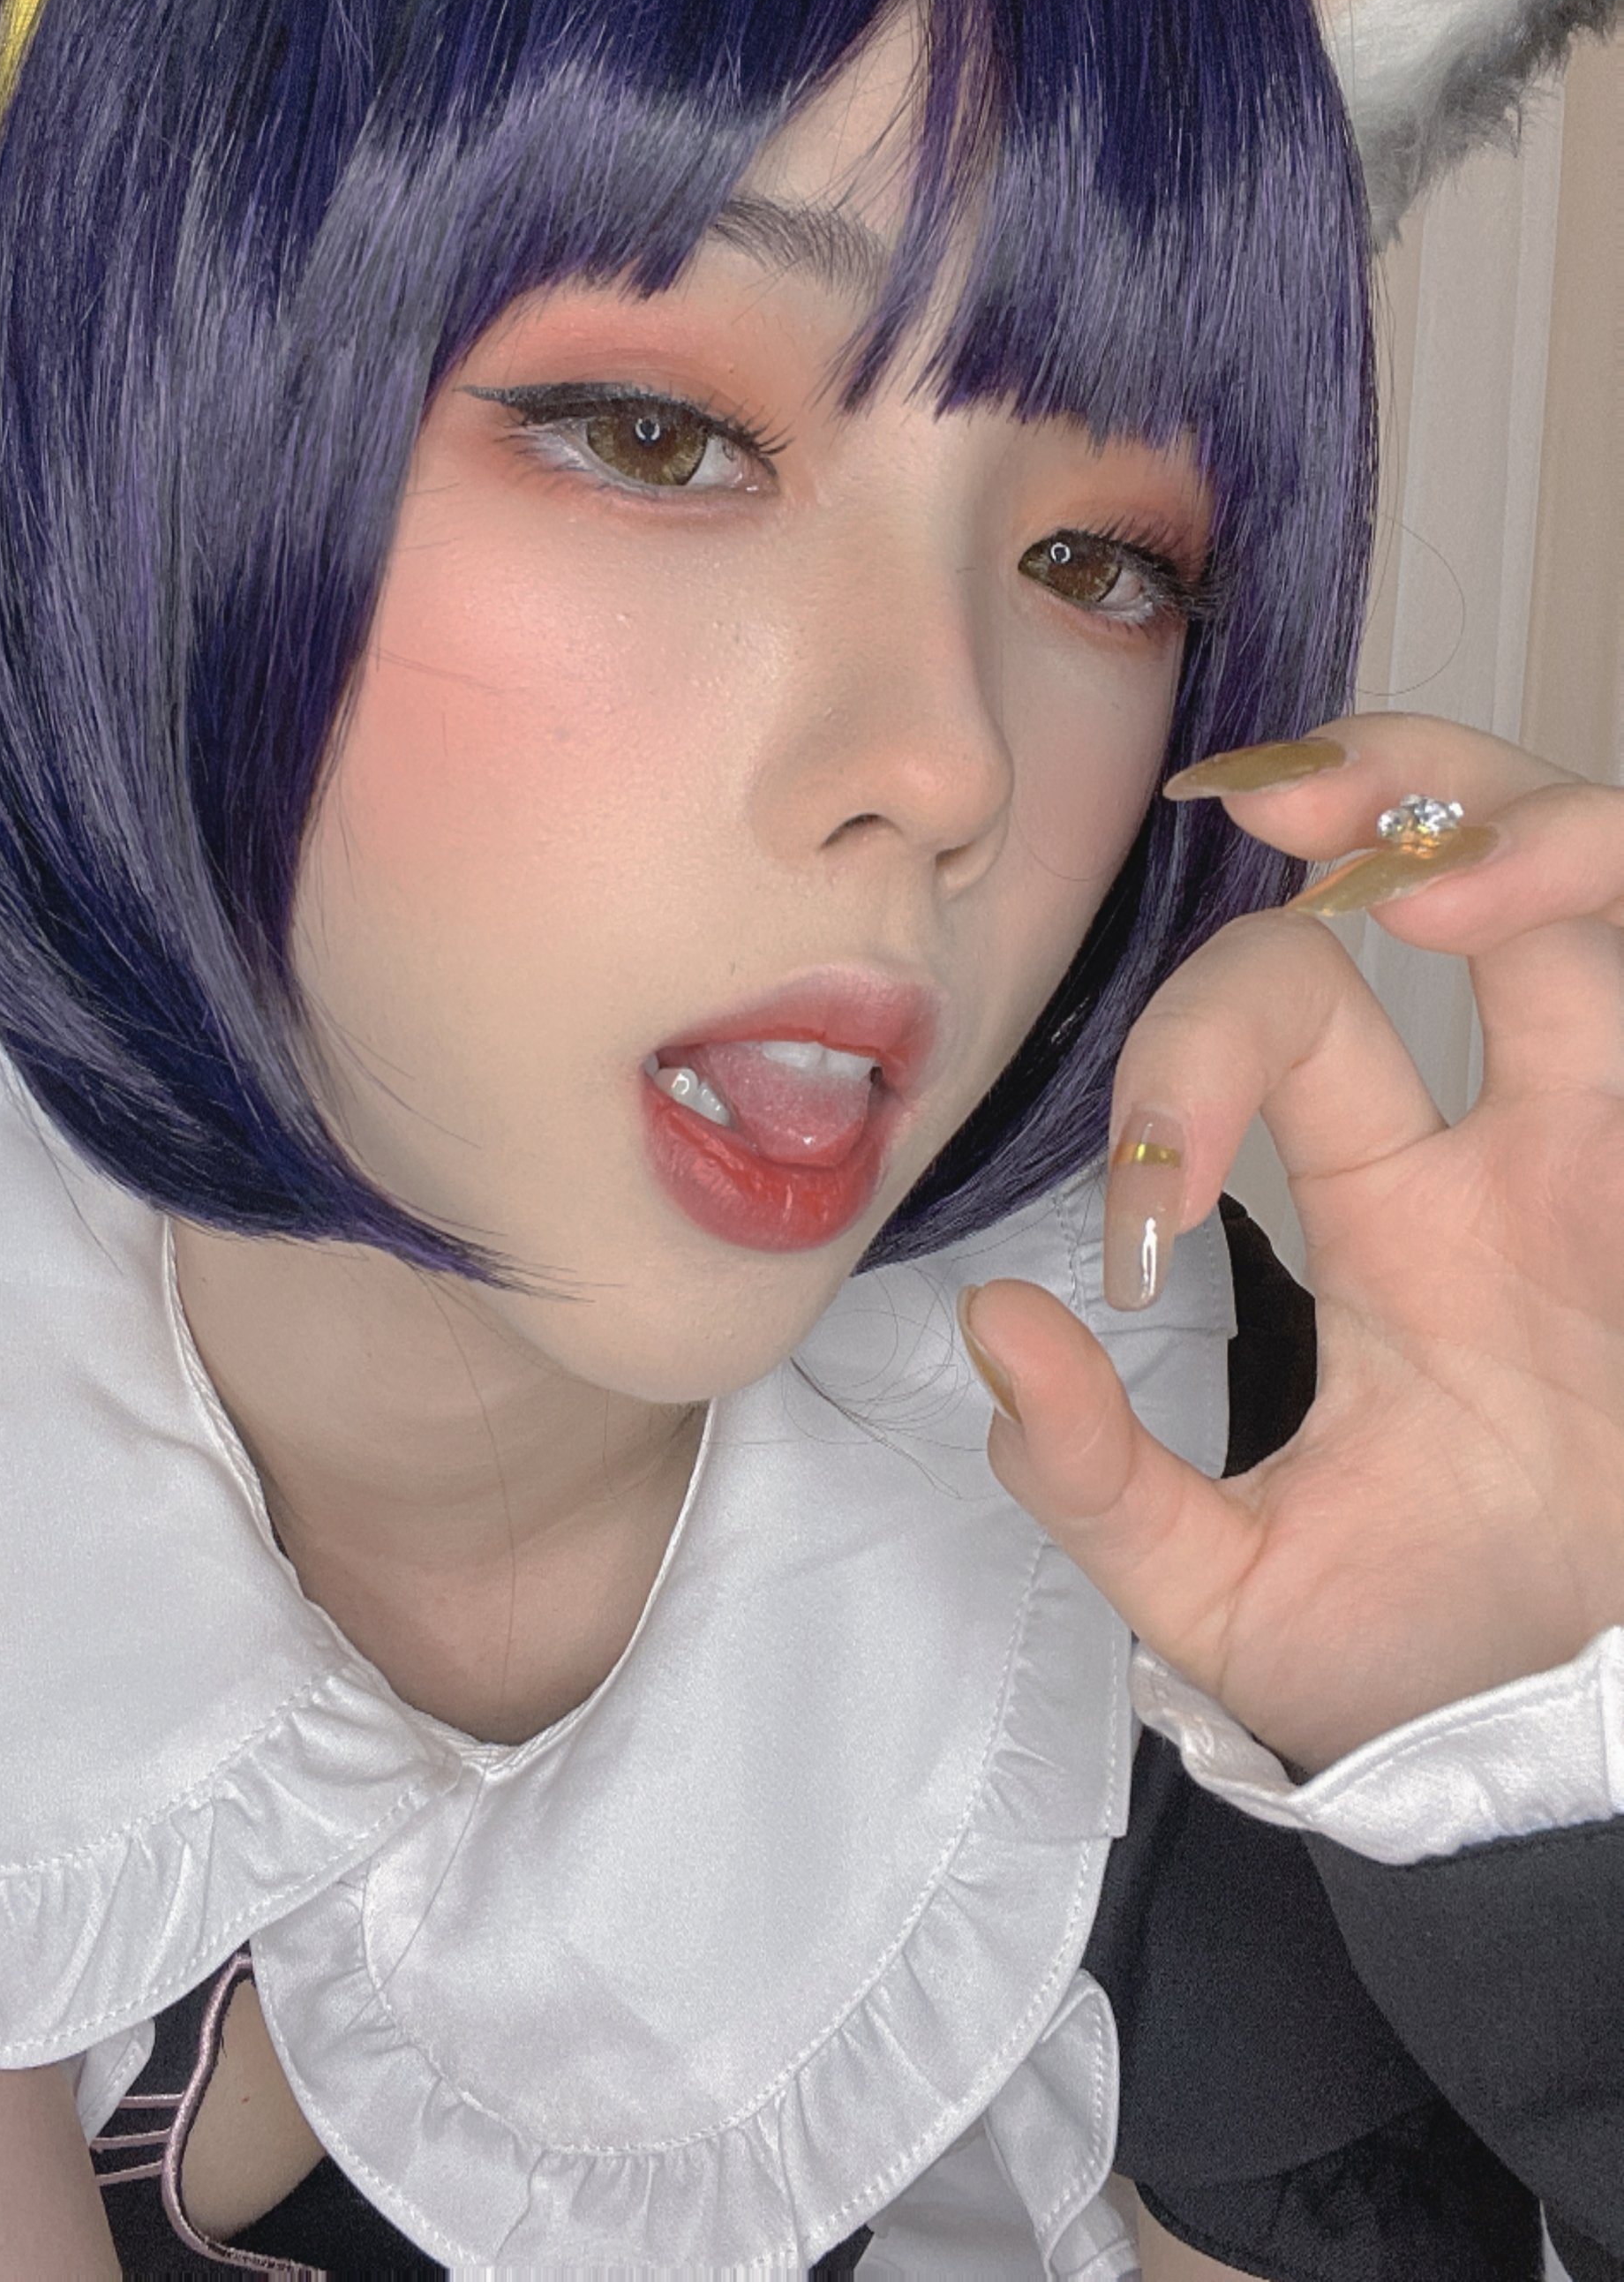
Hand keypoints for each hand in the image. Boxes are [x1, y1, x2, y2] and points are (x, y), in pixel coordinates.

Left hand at [957, 713, 1623, 1776]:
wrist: (1560, 1759)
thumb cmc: (1415, 1662)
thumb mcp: (1223, 1585)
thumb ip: (1100, 1475)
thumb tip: (997, 1325)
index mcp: (1389, 1211)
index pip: (1287, 1028)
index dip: (1193, 1066)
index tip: (1144, 1208)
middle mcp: (1515, 1153)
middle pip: (1453, 891)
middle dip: (1384, 800)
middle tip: (1283, 801)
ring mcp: (1620, 1170)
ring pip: (1601, 904)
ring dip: (1523, 834)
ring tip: (1429, 867)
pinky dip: (1618, 916)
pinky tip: (1548, 915)